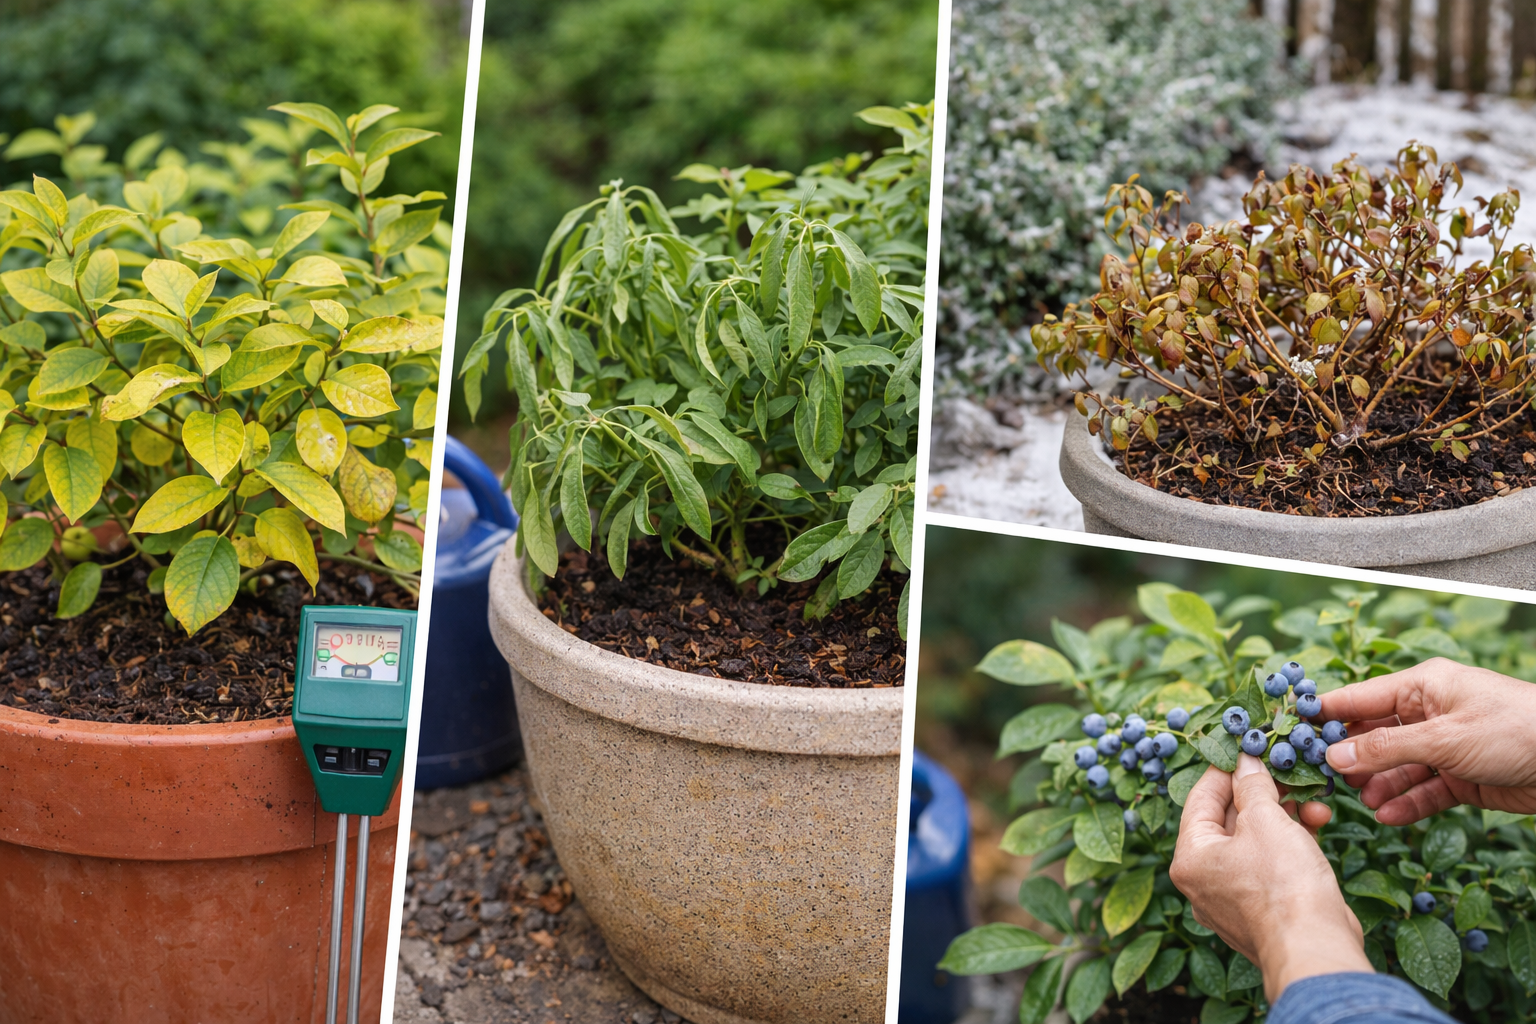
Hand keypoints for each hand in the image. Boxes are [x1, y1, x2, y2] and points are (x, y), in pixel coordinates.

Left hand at [1170, 755, 1369, 1002]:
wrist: (1315, 949)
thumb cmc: (1283, 885)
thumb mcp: (1266, 821)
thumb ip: (1253, 786)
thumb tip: (1246, 761)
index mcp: (1189, 857)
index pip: (1200, 799)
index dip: (1224, 770)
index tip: (1245, 749)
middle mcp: (1203, 879)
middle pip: (1227, 820)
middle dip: (1261, 793)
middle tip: (1284, 770)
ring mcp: (1231, 897)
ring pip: (1253, 841)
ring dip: (1282, 815)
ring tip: (1312, 799)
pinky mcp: (1261, 908)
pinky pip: (1269, 864)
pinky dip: (1289, 842)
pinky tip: (1317, 822)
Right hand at [1320, 658, 1535, 825]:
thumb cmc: (1515, 730)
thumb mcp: (1443, 738)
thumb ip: (1385, 749)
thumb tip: (1334, 756)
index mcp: (1423, 686)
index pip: (1359, 698)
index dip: (1324, 714)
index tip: (1290, 731)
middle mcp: (1430, 713)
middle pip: (1374, 735)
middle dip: (1350, 757)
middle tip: (1324, 778)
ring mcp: (1446, 746)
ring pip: (1397, 766)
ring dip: (1378, 784)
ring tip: (1362, 801)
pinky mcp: (1462, 777)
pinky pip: (1424, 790)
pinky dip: (1407, 803)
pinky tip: (1389, 815)